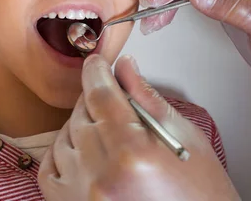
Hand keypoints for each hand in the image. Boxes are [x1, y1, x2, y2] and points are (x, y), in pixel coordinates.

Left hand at [38, 54, 239, 200]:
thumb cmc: (201, 195)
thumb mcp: (185, 139)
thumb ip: (147, 98)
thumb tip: (123, 67)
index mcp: (133, 152)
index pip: (100, 95)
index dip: (96, 72)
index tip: (96, 63)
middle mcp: (102, 175)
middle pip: (81, 114)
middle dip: (95, 102)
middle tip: (114, 104)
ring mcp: (82, 194)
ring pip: (63, 138)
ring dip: (80, 128)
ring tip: (106, 134)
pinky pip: (50, 170)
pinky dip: (62, 154)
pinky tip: (82, 151)